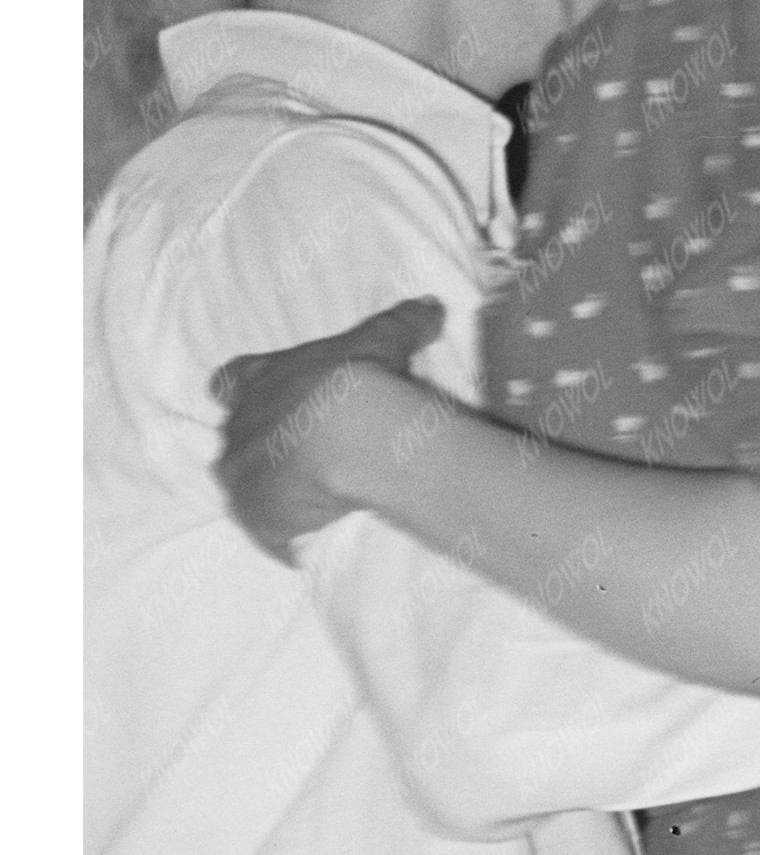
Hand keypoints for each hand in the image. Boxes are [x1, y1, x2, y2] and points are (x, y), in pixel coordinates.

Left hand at [212, 302, 440, 554]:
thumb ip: (403, 323)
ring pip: (244, 485)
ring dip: (270, 494)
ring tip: (307, 506)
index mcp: (260, 378)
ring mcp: (243, 473)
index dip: (243, 391)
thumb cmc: (355, 379)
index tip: (253, 399)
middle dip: (261, 447)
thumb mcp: (382, 340)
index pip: (232, 381)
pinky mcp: (257, 516)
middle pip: (236, 437)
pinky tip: (306, 547)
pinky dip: (282, 540)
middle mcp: (239, 424)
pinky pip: (266, 534)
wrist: (346, 434)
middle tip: (299, 459)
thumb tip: (431, 307)